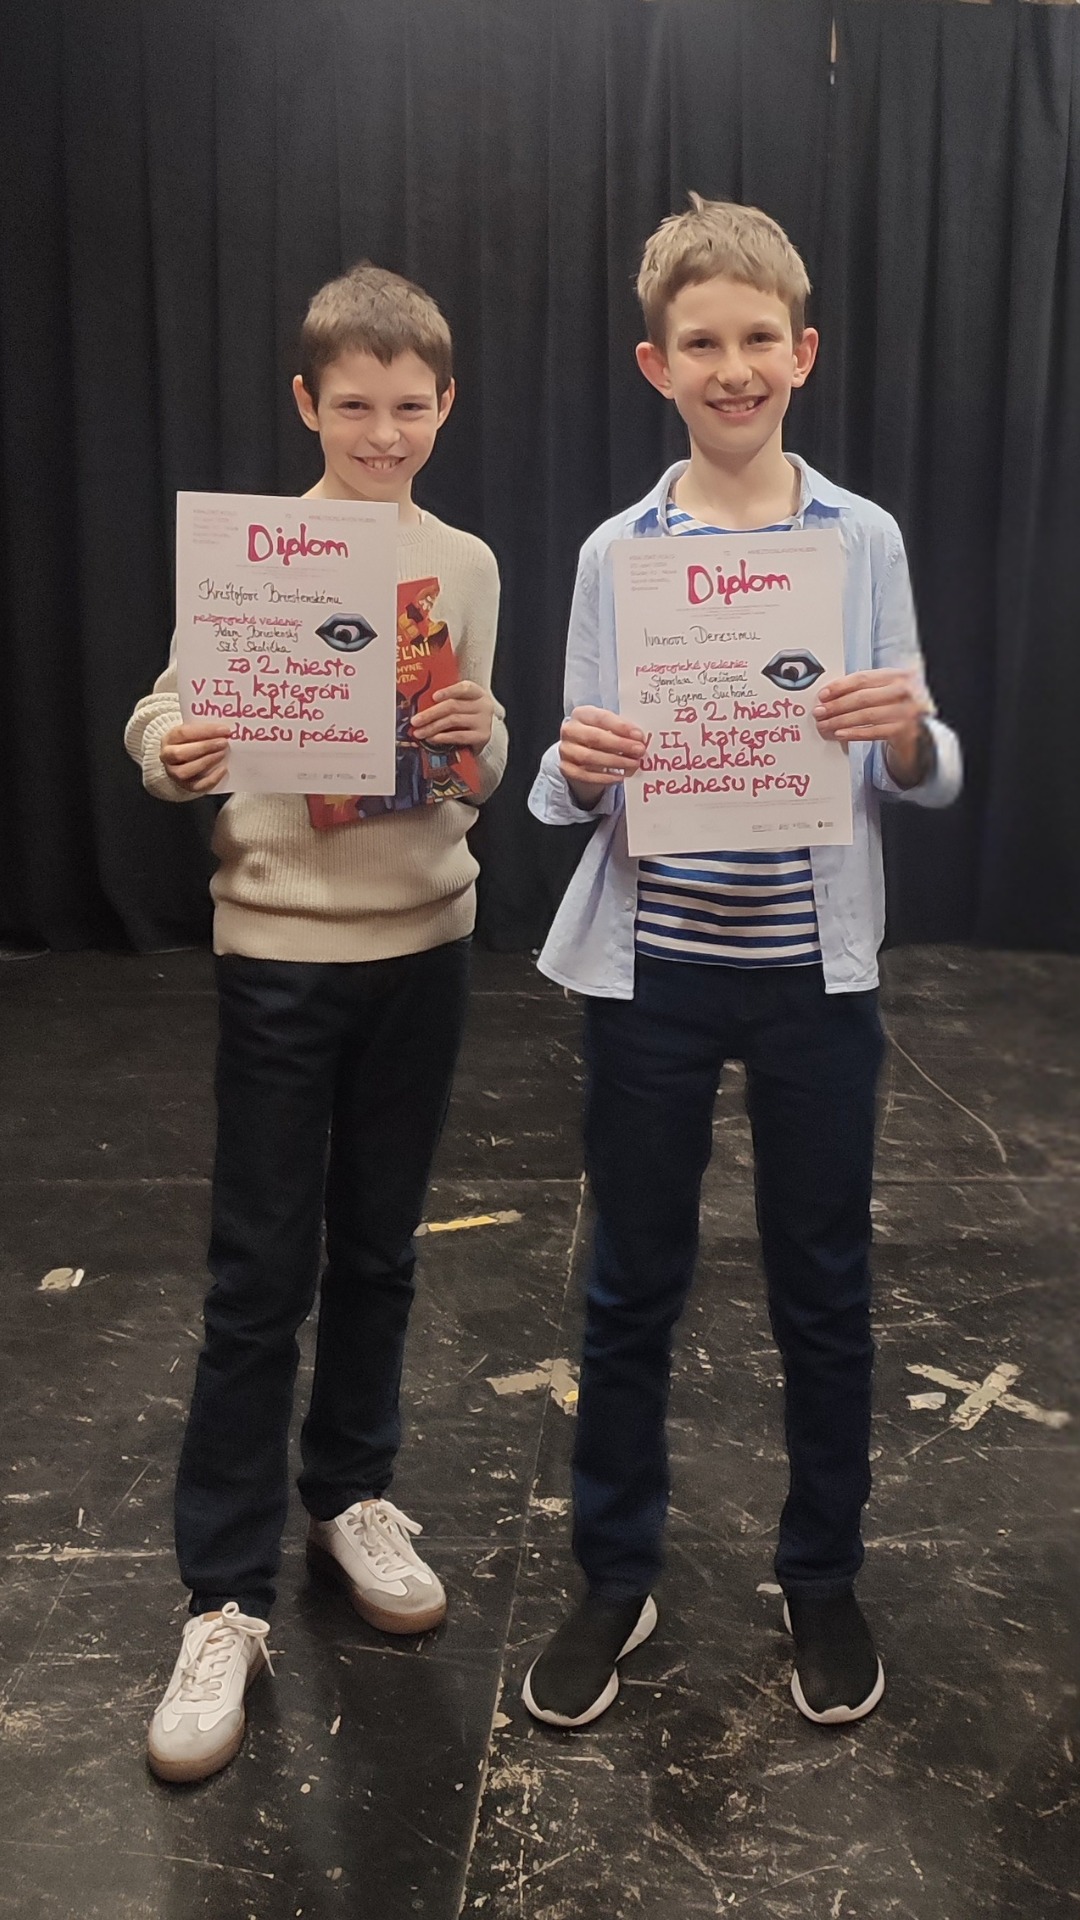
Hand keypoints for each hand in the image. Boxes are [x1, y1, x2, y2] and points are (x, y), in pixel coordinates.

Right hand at [160, 720, 231, 792]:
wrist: (183, 761)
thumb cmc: (191, 743)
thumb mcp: (193, 733)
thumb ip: (205, 732)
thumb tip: (224, 731)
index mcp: (169, 739)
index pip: (183, 733)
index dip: (205, 731)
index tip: (224, 730)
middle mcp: (167, 757)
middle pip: (181, 753)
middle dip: (205, 747)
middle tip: (223, 743)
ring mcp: (174, 773)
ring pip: (186, 771)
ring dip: (207, 761)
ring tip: (222, 754)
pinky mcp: (185, 786)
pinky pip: (197, 786)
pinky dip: (212, 778)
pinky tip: (223, 769)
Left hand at [410, 681, 494, 748]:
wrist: (487, 736)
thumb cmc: (469, 717)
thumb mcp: (463, 704)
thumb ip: (448, 701)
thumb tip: (421, 706)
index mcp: (477, 693)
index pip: (464, 688)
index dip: (448, 691)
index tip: (433, 696)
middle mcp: (483, 705)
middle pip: (453, 706)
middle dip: (430, 713)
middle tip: (415, 720)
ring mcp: (484, 721)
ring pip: (453, 720)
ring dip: (433, 727)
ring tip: (420, 732)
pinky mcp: (482, 737)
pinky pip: (459, 736)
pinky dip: (443, 737)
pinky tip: (433, 738)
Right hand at [559, 706, 647, 808]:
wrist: (581, 750)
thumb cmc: (599, 735)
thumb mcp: (609, 727)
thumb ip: (622, 731)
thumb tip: (639, 740)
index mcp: (581, 714)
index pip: (601, 718)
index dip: (621, 727)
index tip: (638, 735)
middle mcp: (570, 730)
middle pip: (595, 737)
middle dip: (620, 745)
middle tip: (639, 750)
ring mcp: (566, 750)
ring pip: (590, 757)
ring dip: (615, 761)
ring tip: (633, 764)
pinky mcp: (566, 768)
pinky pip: (586, 775)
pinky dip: (605, 777)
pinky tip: (620, 776)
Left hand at [814, 669, 928, 743]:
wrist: (923, 725)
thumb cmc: (899, 704)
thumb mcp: (886, 689)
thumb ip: (864, 688)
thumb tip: (829, 696)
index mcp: (897, 675)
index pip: (863, 679)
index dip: (840, 686)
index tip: (823, 695)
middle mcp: (903, 691)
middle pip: (862, 698)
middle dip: (836, 706)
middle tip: (819, 712)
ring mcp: (906, 711)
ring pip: (865, 716)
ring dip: (840, 721)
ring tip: (825, 724)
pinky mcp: (904, 730)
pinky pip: (873, 732)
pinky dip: (854, 733)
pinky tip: (840, 733)